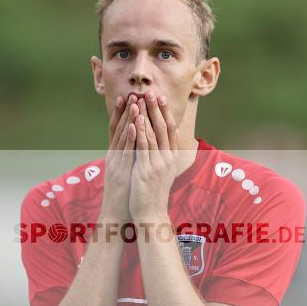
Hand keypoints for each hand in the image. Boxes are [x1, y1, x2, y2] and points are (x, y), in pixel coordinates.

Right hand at [99, 94, 138, 222]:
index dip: (122, 113)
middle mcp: (113, 156)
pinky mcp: (120, 171)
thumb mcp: (127, 172)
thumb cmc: (125, 195)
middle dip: (125, 111)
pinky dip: (129, 136)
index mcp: (115, 155)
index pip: (117, 130)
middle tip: (132, 93)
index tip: (128, 98)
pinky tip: (133, 124)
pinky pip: (126, 151)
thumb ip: (129, 158)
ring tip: (134, 102)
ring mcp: (116, 163)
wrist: (117, 215)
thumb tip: (136, 147)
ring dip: (128, 118)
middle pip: (118, 128)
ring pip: (121, 136)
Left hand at [129, 91, 177, 222]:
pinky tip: (135, 120)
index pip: (170, 130)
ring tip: (140, 99)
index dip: (166, 113)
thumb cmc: (153, 193)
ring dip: (146, 115)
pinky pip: (143, 147)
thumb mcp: (160, 172)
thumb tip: (159, 143)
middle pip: (163, 128)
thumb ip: (160, 156)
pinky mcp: (146, 170)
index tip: (161, 98)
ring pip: (153, 134)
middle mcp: (167, 158)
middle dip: (156, 109)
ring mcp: (157, 164)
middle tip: (151, 92)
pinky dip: (139, 132)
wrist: (151, 213)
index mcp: (171, 157)